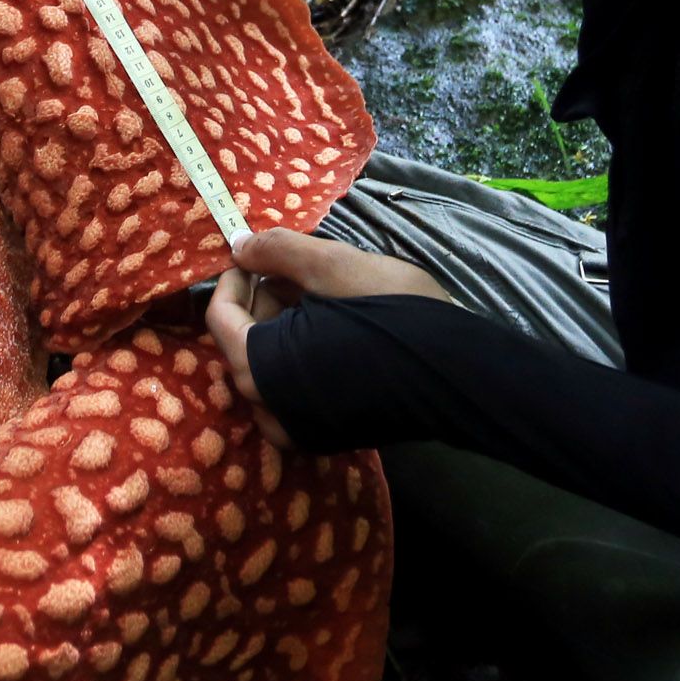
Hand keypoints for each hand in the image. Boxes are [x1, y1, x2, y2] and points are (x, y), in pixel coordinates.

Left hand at [205, 228, 451, 450]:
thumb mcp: (333, 264)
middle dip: (263, 301)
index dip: (236, 277)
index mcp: (260, 369)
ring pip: (269, 367)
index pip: (220, 316)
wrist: (459, 370)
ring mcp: (298, 429)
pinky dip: (301, 359)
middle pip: (243, 343)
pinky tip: (334, 332)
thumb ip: (277, 251)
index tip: (259, 254)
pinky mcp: (326, 435)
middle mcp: (269, 409)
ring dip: (283, 328)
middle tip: (299, 270)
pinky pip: (293, 391)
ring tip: (321, 296)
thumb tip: (238, 245)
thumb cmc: (392, 312)